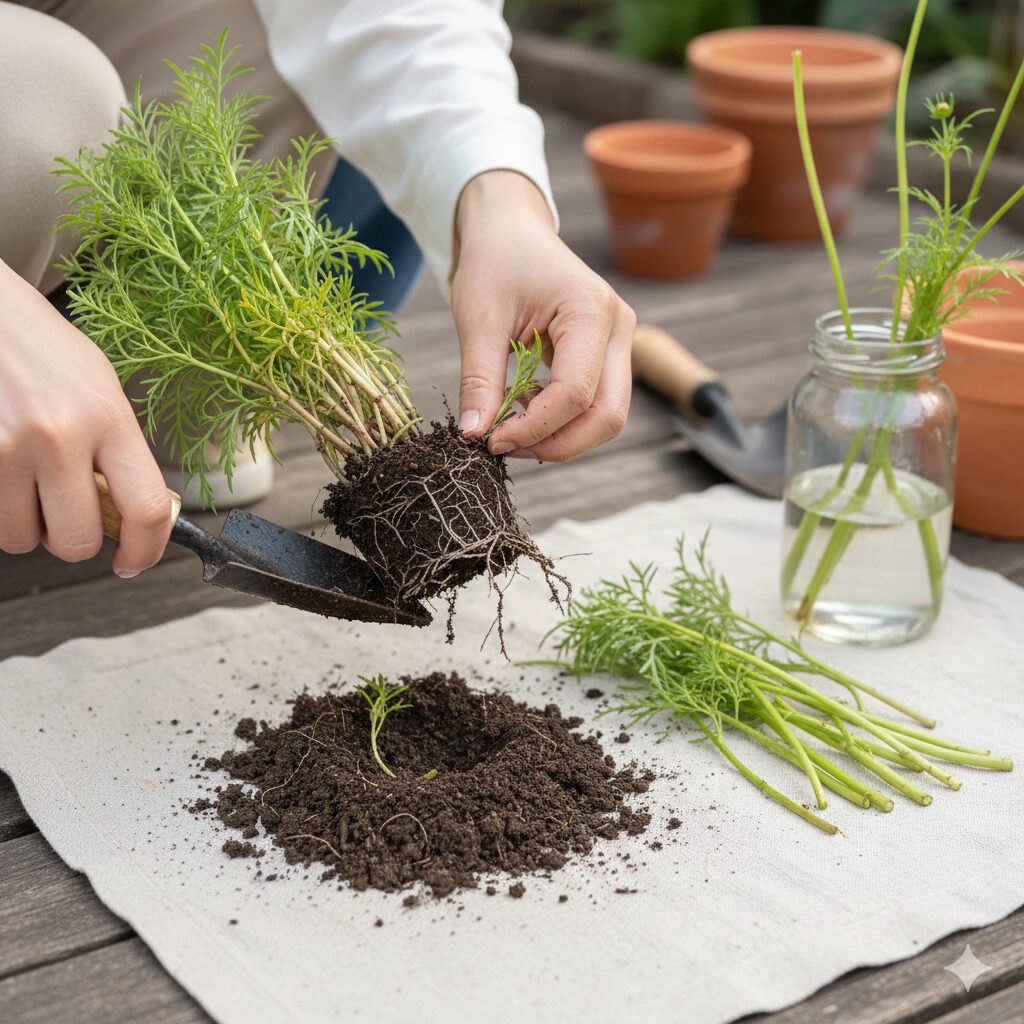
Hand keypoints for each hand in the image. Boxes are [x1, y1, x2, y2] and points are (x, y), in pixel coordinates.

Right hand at [0, 261, 173, 574]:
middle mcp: (58, 435)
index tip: (134, 561)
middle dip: (74, 539)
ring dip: (29, 525)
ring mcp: (5, 447)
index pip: (145, 509)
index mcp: (108, 417)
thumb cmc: (45, 352)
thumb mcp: (102, 390)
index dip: (145, 550)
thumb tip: (141, 514)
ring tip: (30, 482)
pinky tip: (5, 473)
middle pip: (77, 541)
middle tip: (69, 511)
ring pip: (23, 539)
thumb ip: (121, 452)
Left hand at [450, 170, 634, 461]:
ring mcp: (620, 340)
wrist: (510, 228)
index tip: (491, 440)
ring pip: (608, 416)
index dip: (534, 428)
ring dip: (562, 437)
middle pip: (608, 415)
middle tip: (505, 447)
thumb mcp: (477, 320)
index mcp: (591, 311)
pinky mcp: (610, 352)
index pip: (575, 394)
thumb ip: (479, 381)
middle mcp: (619, 327)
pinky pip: (599, 402)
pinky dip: (564, 421)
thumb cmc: (493, 262)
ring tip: (511, 429)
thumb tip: (473, 436)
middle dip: (558, 444)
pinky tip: (526, 410)